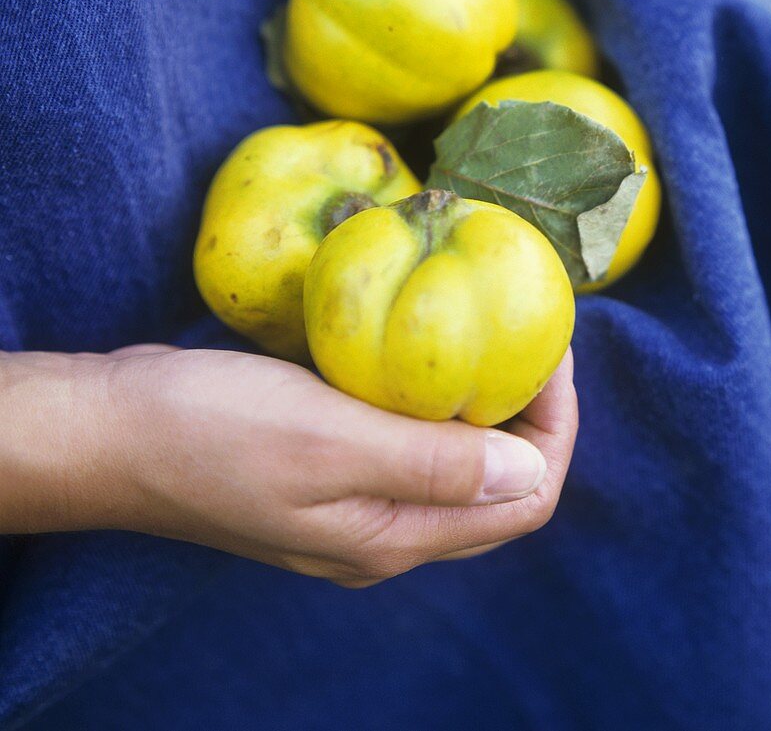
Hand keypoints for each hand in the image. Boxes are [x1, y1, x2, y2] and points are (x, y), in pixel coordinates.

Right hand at [0, 344, 576, 586]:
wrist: (112, 430)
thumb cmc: (211, 429)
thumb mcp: (329, 439)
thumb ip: (433, 463)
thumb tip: (532, 471)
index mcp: (394, 536)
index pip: (524, 501)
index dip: (557, 430)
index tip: (553, 352)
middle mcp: (385, 532)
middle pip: (500, 485)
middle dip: (532, 415)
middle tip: (531, 335)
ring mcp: (357, 504)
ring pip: (457, 461)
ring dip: (487, 404)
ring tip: (493, 334)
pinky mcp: (330, 469)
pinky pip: (412, 442)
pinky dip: (438, 400)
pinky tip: (430, 354)